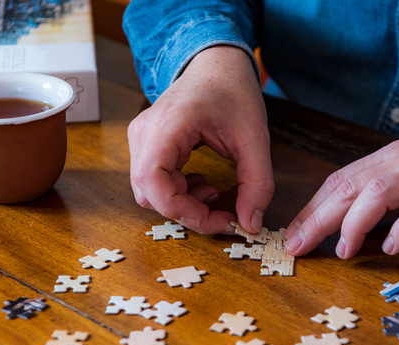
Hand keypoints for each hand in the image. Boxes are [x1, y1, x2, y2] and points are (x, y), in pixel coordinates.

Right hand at [127, 46, 274, 234]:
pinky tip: (202, 183)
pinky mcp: (147, 146)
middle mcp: (144, 134)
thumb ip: (257, 184)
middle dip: (188, 212)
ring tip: (213, 192)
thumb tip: (251, 225)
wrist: (217, 65)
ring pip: (150, 193)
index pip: (153, 181)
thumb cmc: (233, 93)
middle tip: (222, 213)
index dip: (182, 210)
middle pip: (150, 194)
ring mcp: (142, 140)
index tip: (217, 219)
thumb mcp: (255, 140)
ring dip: (183, 203)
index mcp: (168, 125)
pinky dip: (179, 193)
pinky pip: (155, 183)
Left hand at [285, 140, 398, 257]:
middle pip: (351, 185)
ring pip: (380, 191)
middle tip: (298, 247)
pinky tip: (392, 248)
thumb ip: (384, 202)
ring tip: (343, 251)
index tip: (293, 236)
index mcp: (393, 158)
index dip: (313, 209)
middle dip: (319, 218)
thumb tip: (343, 228)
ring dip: (355, 223)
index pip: (340, 180)